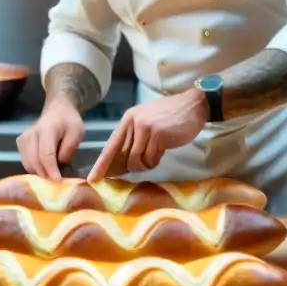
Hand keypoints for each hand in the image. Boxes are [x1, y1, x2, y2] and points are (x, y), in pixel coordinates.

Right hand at [16, 97, 84, 180]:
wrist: (57, 111)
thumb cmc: (69, 122)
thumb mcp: (77, 133)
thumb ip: (68, 149)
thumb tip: (59, 164)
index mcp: (48, 129)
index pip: (46, 154)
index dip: (51, 170)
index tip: (58, 181)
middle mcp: (32, 134)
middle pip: (34, 161)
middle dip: (45, 175)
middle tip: (57, 182)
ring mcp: (24, 139)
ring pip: (28, 164)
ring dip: (40, 172)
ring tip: (52, 172)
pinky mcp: (20, 143)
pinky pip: (25, 162)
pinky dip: (35, 168)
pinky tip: (45, 166)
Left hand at [87, 88, 207, 181]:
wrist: (193, 106)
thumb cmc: (170, 116)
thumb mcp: (147, 121)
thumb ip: (134, 137)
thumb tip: (122, 163)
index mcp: (128, 119)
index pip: (110, 146)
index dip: (101, 164)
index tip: (93, 179)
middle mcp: (133, 122)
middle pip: (122, 156)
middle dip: (129, 167)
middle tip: (143, 164)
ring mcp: (145, 128)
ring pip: (136, 160)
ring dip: (146, 164)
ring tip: (156, 155)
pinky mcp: (158, 134)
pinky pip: (151, 158)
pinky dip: (156, 160)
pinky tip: (162, 151)